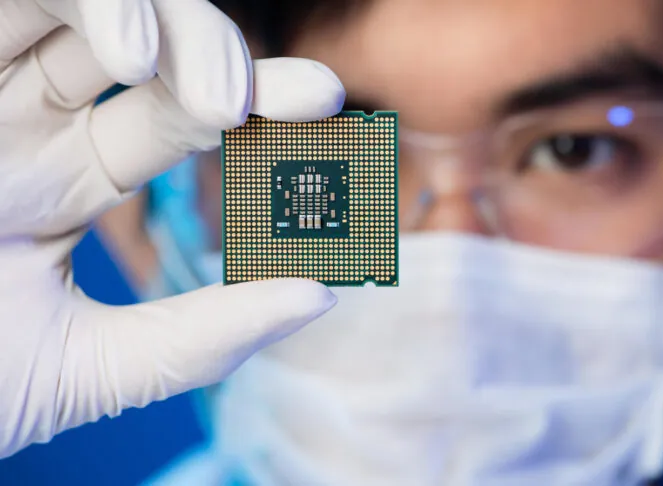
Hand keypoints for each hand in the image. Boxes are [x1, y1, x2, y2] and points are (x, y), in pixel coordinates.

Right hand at [0, 0, 344, 457]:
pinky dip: (76, 3)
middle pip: (145, 56)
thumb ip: (201, 335)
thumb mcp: (89, 367)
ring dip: (167, 25)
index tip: (330, 110)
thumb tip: (319, 294)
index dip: (257, 110)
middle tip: (308, 96)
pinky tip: (130, 52)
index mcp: (62, 180)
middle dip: (226, 61)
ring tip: (220, 96)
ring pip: (76, 8)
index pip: (176, 122)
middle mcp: (23, 122)